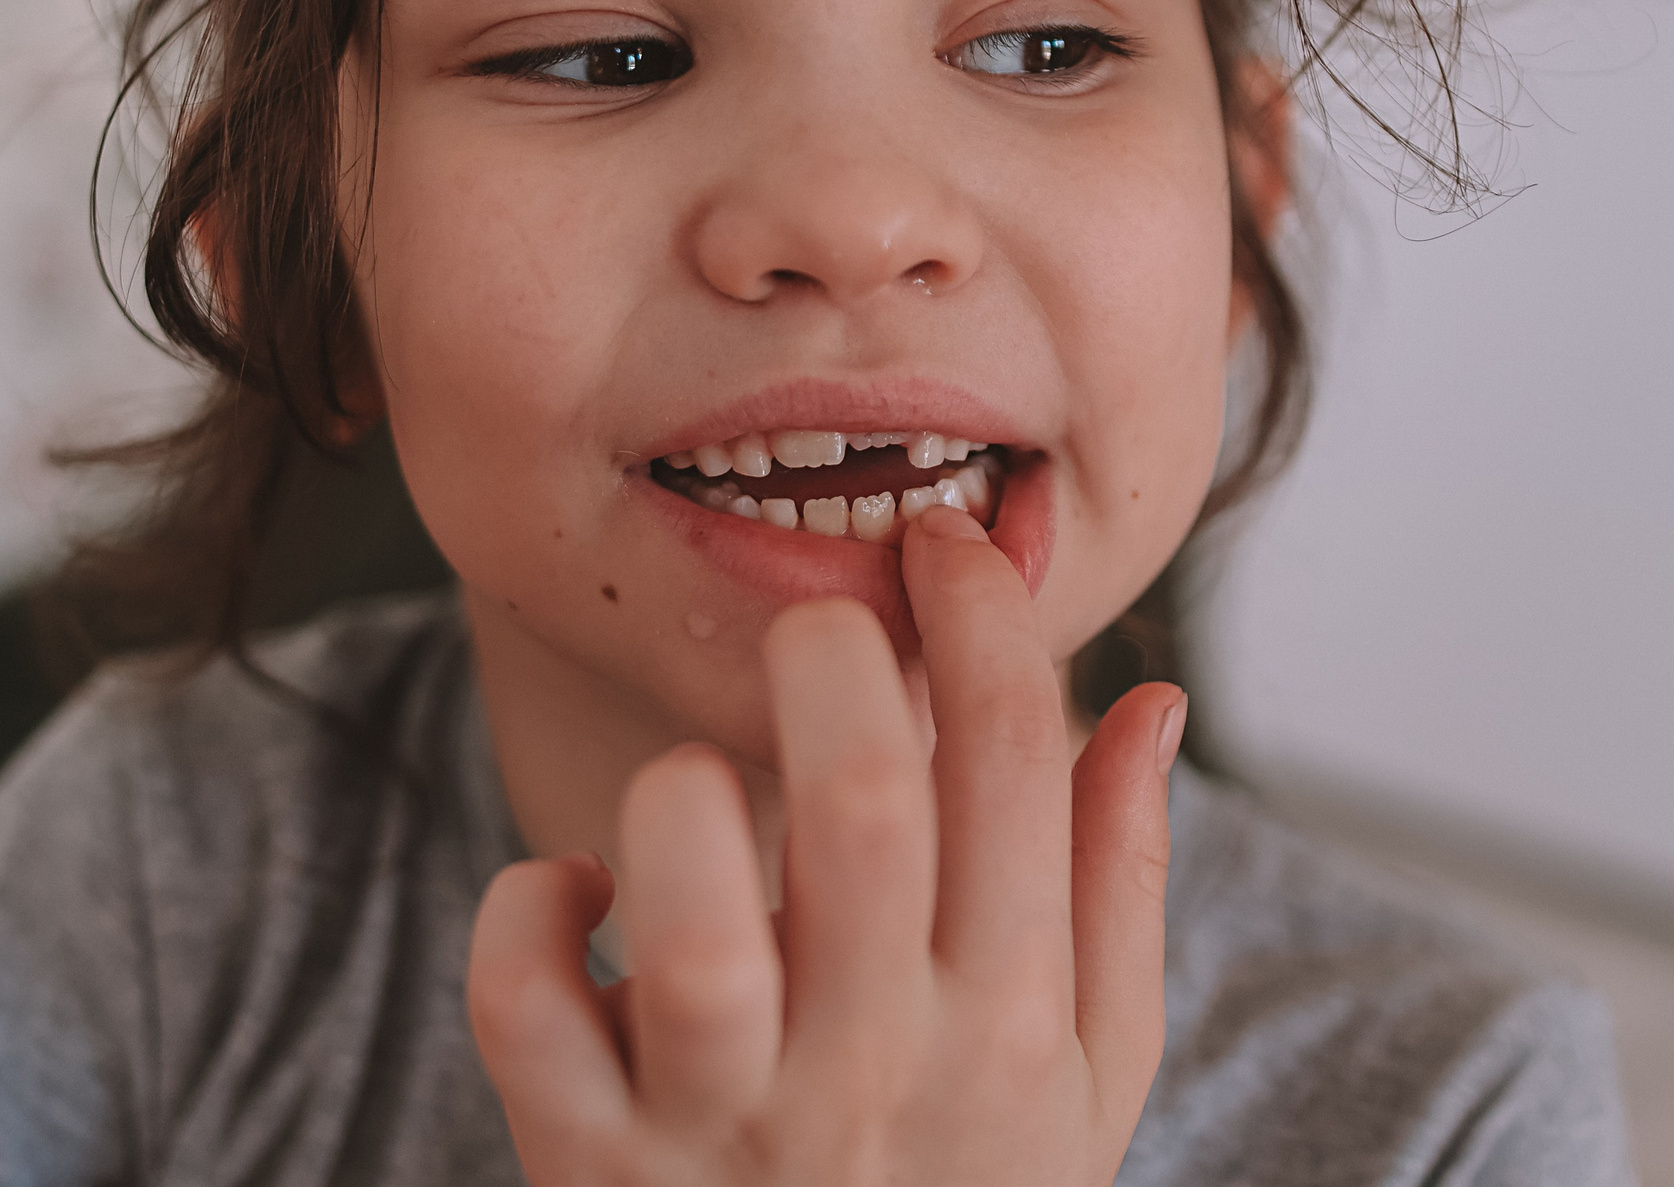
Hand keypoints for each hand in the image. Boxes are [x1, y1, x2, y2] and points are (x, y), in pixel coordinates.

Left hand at [467, 504, 1187, 1185]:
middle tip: (819, 619)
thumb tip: (1148, 699)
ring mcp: (727, 1122)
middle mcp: (876, 1064)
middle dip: (836, 654)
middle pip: (863, 799)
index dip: (982, 612)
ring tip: (697, 795)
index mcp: (1011, 1016)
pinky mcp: (592, 1163)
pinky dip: (529, 913)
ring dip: (682, 798)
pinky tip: (582, 897)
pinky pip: (525, 1006)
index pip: (1017, 758)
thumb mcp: (1095, 1066)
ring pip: (694, 912)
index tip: (944, 547)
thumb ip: (1123, 881)